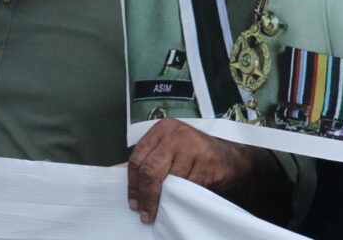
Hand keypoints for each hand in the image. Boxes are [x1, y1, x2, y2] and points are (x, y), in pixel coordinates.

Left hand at [126, 119, 286, 223]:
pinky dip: (183, 196)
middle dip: (146, 197)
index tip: (133, 203)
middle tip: (144, 213)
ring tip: (163, 209)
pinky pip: (187, 186)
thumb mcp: (167, 152)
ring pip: (169, 181)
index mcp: (163, 128)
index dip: (132, 185)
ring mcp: (194, 145)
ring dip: (164, 200)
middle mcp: (177, 133)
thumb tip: (112, 173)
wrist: (230, 159)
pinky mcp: (207, 161)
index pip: (137, 159)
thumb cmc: (195, 156)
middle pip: (150, 171)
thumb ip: (145, 160)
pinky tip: (183, 198)